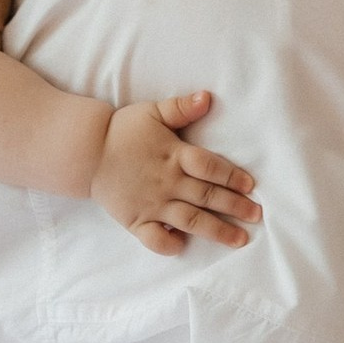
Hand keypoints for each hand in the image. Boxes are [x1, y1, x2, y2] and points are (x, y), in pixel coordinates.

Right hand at [89, 91, 260, 255]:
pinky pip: (156, 239)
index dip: (232, 176)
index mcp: (174, 155)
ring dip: (217, 230)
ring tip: (240, 239)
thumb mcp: (152, 112)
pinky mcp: (136, 221)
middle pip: (207, 196)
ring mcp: (153, 205)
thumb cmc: (122, 130)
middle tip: (257, 215)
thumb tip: (208, 97)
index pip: (209, 167)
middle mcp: (167, 182)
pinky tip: (185, 245)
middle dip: (235, 207)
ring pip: (191, 220)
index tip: (250, 186)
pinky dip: (171, 245)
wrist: (86, 152)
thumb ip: (181, 108)